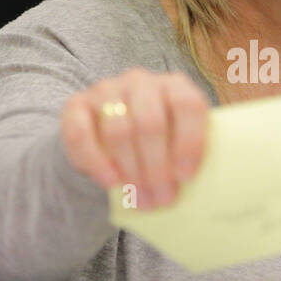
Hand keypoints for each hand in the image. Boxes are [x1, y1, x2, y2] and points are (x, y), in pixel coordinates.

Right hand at [60, 68, 209, 208]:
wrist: (108, 137)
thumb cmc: (156, 143)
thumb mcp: (176, 142)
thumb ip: (186, 155)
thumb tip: (204, 189)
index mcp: (174, 86)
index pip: (187, 104)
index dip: (189, 141)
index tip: (186, 176)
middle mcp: (141, 81)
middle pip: (150, 123)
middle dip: (157, 167)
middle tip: (161, 199)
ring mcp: (106, 90)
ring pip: (119, 131)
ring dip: (131, 170)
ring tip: (141, 199)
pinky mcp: (76, 105)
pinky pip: (82, 135)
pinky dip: (97, 162)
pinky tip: (111, 182)